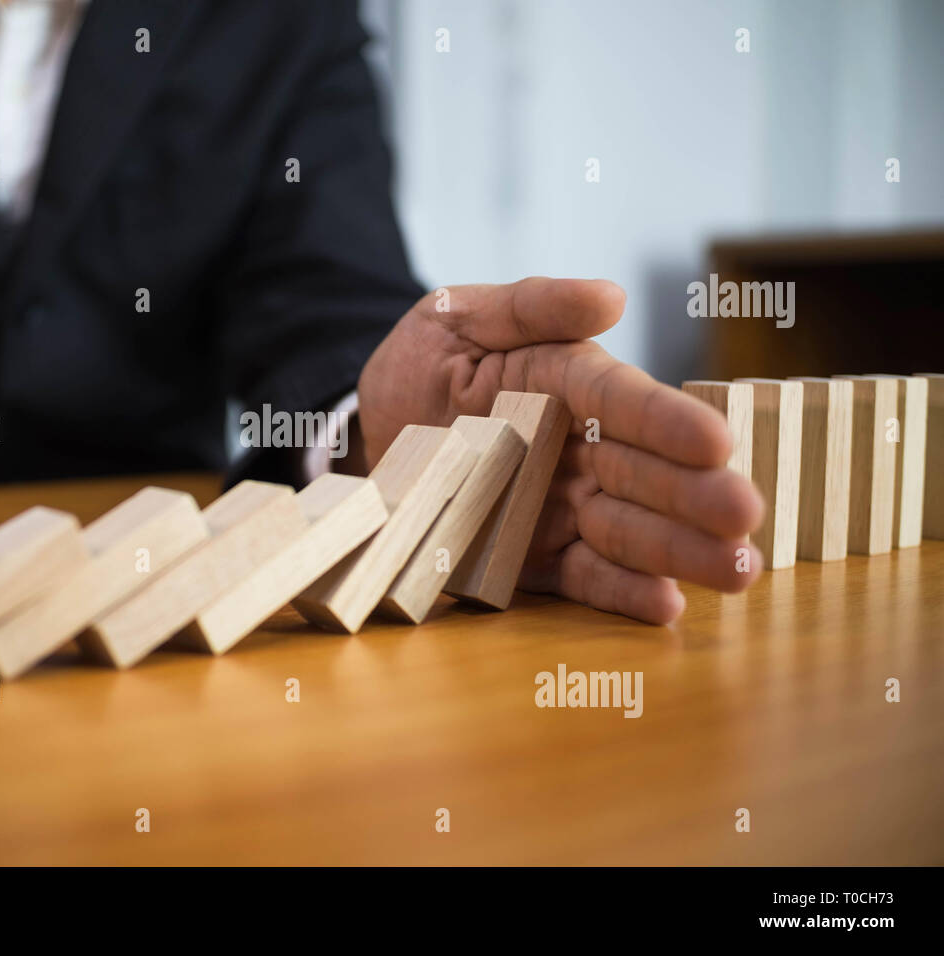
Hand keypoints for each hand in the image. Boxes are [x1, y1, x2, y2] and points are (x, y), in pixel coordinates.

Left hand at [355, 278, 764, 623]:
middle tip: (745, 517)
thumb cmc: (424, 359)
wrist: (373, 425)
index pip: (622, 400)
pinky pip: (582, 577)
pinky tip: (666, 604)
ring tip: (736, 569)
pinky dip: (622, 593)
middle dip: (695, 497)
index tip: (715, 442)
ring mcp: (559, 505)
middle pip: (641, 472)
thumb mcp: (461, 315)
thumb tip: (610, 297)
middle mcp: (577, 446)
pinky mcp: (535, 556)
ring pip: (626, 530)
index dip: (665, 421)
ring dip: (680, 552)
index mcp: (568, 382)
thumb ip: (533, 306)